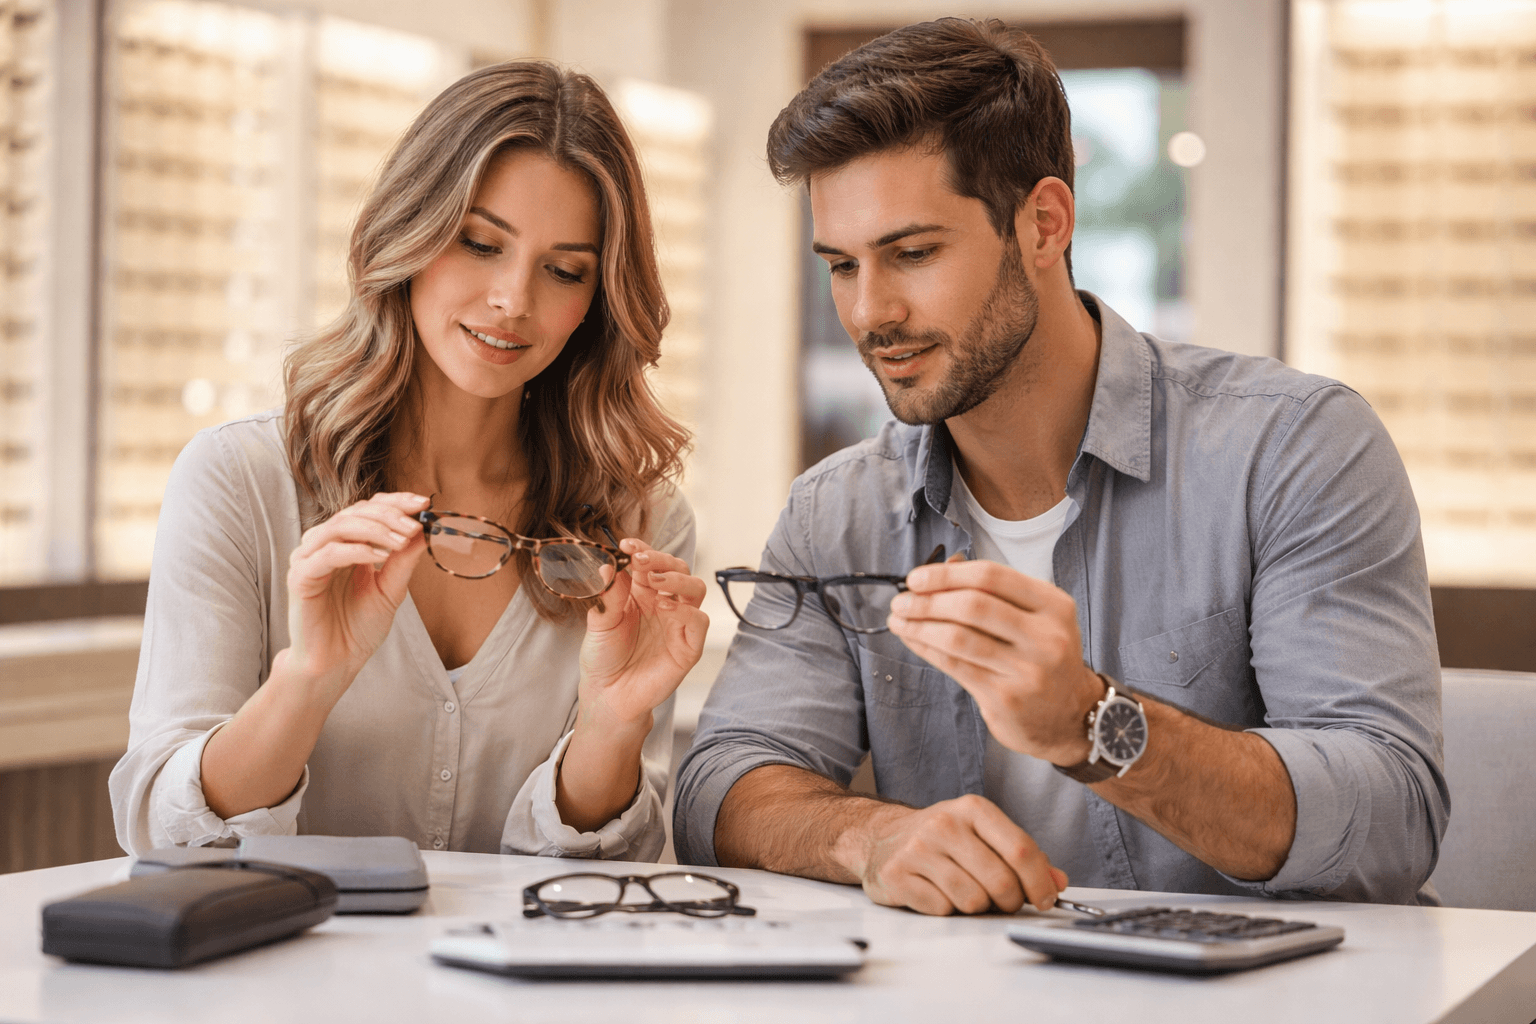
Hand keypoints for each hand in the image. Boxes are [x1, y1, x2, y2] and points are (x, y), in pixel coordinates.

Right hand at [283, 492, 429, 696]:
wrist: (336, 663)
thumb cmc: (359, 627)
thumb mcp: (391, 589)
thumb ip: (403, 560)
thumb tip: (424, 529)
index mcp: (345, 544)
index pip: (368, 508)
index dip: (395, 502)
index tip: (424, 504)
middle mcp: (324, 545)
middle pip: (355, 511)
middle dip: (390, 515)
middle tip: (415, 526)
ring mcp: (309, 558)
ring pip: (340, 525)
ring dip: (376, 529)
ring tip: (401, 541)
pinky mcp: (301, 576)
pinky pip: (328, 553)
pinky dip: (357, 549)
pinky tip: (380, 556)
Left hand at [576, 538, 708, 729]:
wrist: (607, 695)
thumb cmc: (603, 658)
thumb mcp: (600, 622)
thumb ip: (608, 594)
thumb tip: (608, 565)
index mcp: (642, 593)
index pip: (650, 563)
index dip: (642, 549)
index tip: (626, 545)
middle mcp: (663, 603)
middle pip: (677, 569)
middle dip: (661, 559)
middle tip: (640, 560)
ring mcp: (678, 623)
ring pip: (695, 588)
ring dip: (677, 579)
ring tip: (654, 581)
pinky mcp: (688, 646)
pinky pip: (698, 620)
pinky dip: (686, 610)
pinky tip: (666, 608)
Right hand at [840, 794, 1067, 914]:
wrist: (880, 836)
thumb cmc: (942, 838)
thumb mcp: (983, 834)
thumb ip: (1023, 857)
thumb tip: (1057, 881)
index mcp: (973, 809)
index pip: (1021, 850)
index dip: (1040, 882)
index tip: (1045, 899)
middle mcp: (945, 824)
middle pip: (1000, 881)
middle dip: (1009, 901)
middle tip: (1003, 901)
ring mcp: (918, 849)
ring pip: (972, 900)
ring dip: (976, 906)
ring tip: (964, 891)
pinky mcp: (897, 874)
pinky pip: (942, 909)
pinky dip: (947, 909)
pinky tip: (937, 892)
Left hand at [886, 560, 1101, 764]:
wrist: (1071, 717)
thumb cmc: (1043, 658)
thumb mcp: (1037, 618)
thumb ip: (994, 593)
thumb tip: (939, 570)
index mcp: (1053, 605)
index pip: (992, 576)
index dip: (947, 574)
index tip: (917, 577)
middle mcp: (1045, 636)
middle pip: (973, 605)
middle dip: (928, 600)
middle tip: (901, 600)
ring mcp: (1027, 670)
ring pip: (959, 637)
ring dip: (920, 625)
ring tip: (898, 619)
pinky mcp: (1005, 697)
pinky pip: (954, 665)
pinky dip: (926, 648)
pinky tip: (912, 639)